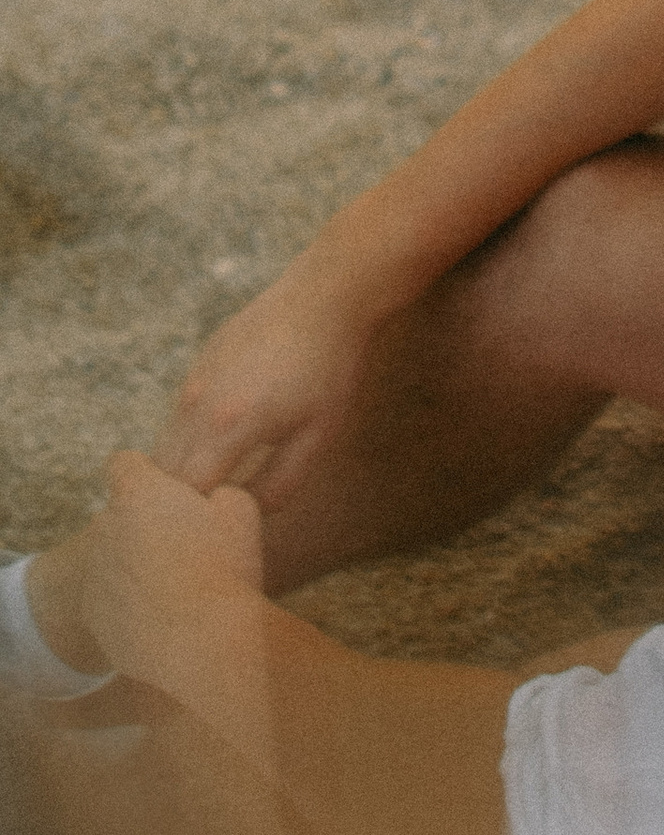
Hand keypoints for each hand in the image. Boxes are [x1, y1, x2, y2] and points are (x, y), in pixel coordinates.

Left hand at [80, 455, 265, 695]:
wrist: (204, 642)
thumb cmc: (226, 571)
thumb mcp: (242, 515)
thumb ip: (221, 493)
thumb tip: (213, 497)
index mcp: (139, 494)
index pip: (124, 463)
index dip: (146, 475)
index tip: (168, 496)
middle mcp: (105, 525)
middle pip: (119, 515)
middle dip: (143, 526)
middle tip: (184, 551)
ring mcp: (94, 571)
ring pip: (113, 558)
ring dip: (136, 567)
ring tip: (178, 592)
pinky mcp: (93, 612)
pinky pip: (109, 600)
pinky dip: (130, 606)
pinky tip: (165, 620)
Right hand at [151, 256, 378, 509]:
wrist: (323, 299)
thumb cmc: (329, 371)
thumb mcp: (317, 437)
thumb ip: (279, 484)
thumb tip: (245, 513)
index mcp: (226, 427)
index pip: (184, 493)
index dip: (194, 521)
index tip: (216, 535)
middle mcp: (196, 405)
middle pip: (163, 474)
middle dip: (178, 504)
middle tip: (208, 526)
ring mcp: (191, 383)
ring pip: (165, 447)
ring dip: (181, 475)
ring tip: (215, 494)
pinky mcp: (195, 368)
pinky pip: (177, 420)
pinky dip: (188, 445)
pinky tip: (223, 454)